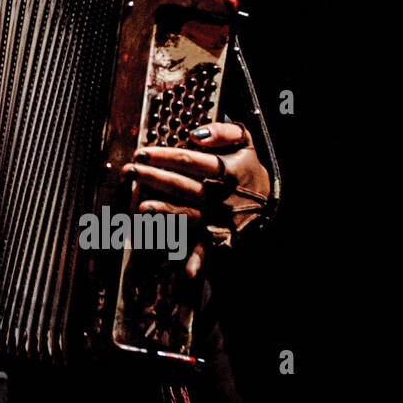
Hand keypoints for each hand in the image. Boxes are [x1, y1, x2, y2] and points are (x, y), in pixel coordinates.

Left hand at [120, 122, 270, 276]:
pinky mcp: (222, 236)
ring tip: (142, 207)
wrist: (273, 198)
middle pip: (184, 187)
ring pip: (189, 215)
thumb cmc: (249, 166)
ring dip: (165, 213)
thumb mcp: (245, 141)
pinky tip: (186, 270)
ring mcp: (221, 217)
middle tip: (130, 172)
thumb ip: (223, 132)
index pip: (191, 161)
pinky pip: (208, 248)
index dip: (165, 156)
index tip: (142, 153)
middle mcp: (223, 196)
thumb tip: (196, 133)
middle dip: (154, 179)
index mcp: (228, 170)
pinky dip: (199, 260)